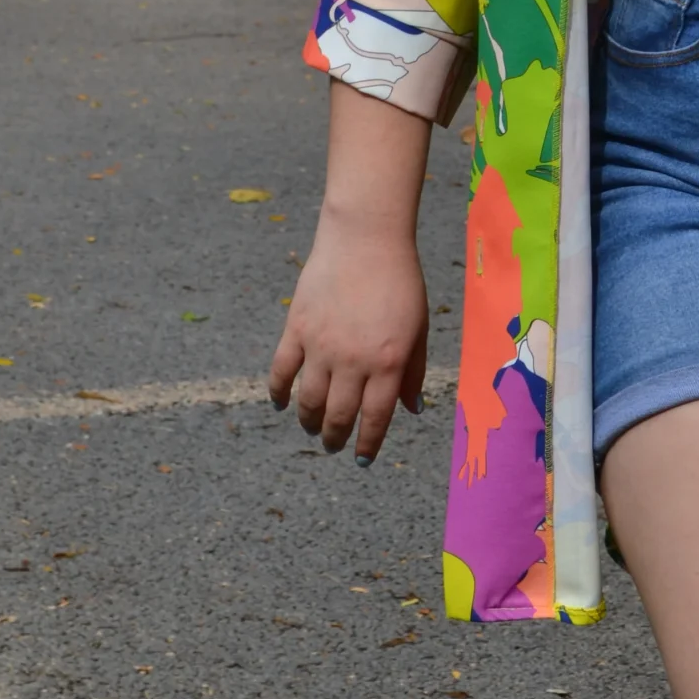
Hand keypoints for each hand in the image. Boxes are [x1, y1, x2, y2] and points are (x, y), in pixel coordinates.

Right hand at [267, 80, 433, 460]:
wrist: (366, 239)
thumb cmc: (400, 281)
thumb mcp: (418, 327)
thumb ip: (413, 371)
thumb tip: (412, 410)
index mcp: (388, 362)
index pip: (375, 418)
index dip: (368, 444)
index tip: (363, 459)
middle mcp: (353, 360)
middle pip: (338, 415)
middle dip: (335, 437)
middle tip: (333, 445)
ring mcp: (321, 345)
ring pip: (308, 400)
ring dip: (309, 421)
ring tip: (312, 427)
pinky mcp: (297, 328)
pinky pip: (281, 371)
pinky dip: (279, 392)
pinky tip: (282, 403)